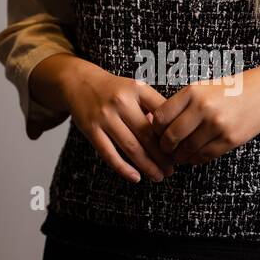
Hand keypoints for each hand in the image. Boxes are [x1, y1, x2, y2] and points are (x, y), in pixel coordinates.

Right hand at [60, 59, 175, 182]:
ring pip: (131, 147)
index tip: (181, 149)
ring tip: (158, 176)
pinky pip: (109, 154)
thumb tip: (169, 136)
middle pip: (147, 135)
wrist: (78, 81)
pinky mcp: (91, 129)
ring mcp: (104, 116)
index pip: (162, 115)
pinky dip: (123, 168)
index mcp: (137, 89)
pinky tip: (136, 177)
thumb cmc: (113, 89)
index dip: (173, 135)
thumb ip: (152, 109)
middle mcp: (121, 101)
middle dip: (163, 156)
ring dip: (147, 165)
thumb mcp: (135, 89)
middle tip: (172, 169)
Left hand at [149, 64, 259, 164]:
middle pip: (171, 136)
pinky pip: (204, 155)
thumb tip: (156, 123)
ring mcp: (218, 125)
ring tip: (178, 155)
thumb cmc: (232, 89)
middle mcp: (204, 108)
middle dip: (165, 147)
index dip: (155, 130)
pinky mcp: (230, 139)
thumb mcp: (204, 87)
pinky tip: (194, 155)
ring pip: (187, 149)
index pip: (161, 117)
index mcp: (193, 92)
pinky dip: (195, 158)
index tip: (157, 134)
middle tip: (165, 149)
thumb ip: (182, 103)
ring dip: (179, 156)